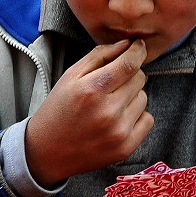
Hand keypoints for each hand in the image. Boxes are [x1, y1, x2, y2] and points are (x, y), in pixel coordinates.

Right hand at [25, 39, 151, 186]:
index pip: (129, 64)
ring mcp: (118, 132)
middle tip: (112, 83)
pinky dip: (137, 116)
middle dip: (129, 75)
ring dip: (132, 96)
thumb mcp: (71, 76)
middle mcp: (107, 112)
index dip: (137, 51)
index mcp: (91, 90)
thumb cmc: (59, 109)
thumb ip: (100, 55)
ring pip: (144, 98)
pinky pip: (148, 119)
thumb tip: (128, 44)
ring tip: (110, 104)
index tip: (138, 46)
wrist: (47, 152)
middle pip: (139, 79)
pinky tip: (118, 119)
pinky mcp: (126, 148)